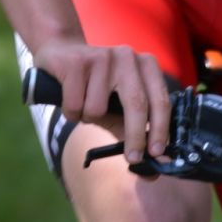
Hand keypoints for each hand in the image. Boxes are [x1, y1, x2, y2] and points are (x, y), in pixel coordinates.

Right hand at [33, 38, 171, 164]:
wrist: (60, 54)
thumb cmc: (94, 87)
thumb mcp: (117, 107)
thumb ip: (132, 131)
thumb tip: (149, 168)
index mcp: (146, 66)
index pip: (160, 100)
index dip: (161, 129)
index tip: (157, 154)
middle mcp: (128, 57)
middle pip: (137, 103)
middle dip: (136, 135)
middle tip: (133, 158)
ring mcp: (102, 57)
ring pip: (98, 109)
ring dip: (88, 118)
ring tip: (83, 104)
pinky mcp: (77, 62)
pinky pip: (75, 105)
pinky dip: (71, 111)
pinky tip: (68, 97)